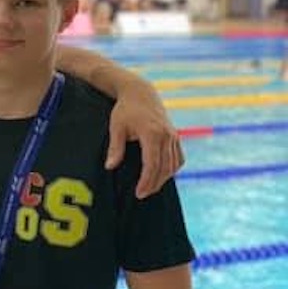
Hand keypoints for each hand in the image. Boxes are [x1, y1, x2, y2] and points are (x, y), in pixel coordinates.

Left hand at [105, 83, 184, 197]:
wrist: (140, 93)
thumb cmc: (125, 110)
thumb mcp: (116, 127)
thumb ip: (115, 148)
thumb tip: (109, 167)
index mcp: (152, 133)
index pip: (152, 164)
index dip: (147, 181)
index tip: (139, 193)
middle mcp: (167, 135)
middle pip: (164, 167)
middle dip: (154, 184)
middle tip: (142, 195)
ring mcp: (173, 136)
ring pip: (173, 164)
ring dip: (163, 179)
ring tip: (150, 188)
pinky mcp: (176, 136)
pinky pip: (178, 158)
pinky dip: (172, 169)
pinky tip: (162, 176)